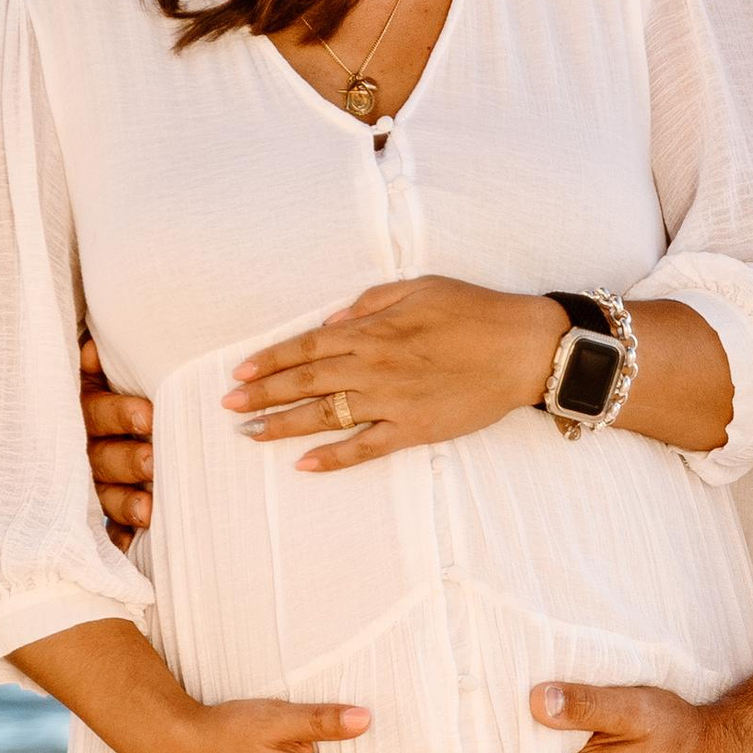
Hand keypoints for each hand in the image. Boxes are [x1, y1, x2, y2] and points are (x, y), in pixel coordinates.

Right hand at [80, 334, 153, 548]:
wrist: (94, 414)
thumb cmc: (110, 385)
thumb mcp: (98, 369)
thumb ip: (95, 359)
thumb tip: (95, 350)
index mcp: (81, 412)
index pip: (97, 413)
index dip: (120, 414)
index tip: (149, 416)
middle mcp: (80, 450)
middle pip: (100, 458)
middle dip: (127, 460)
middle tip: (152, 461)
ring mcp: (88, 484)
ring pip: (103, 495)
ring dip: (125, 503)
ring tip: (150, 511)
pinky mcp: (100, 512)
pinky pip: (106, 530)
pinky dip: (120, 539)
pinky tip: (133, 547)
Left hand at [226, 280, 566, 472]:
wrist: (524, 347)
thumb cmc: (475, 310)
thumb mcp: (419, 287)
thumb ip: (370, 302)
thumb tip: (332, 320)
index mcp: (373, 329)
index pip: (308, 345)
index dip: (271, 359)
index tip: (241, 371)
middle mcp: (374, 366)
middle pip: (306, 381)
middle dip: (263, 394)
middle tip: (229, 406)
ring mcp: (392, 400)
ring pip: (325, 415)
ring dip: (283, 425)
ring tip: (250, 434)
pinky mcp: (414, 428)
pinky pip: (365, 447)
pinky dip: (333, 457)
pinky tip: (304, 465)